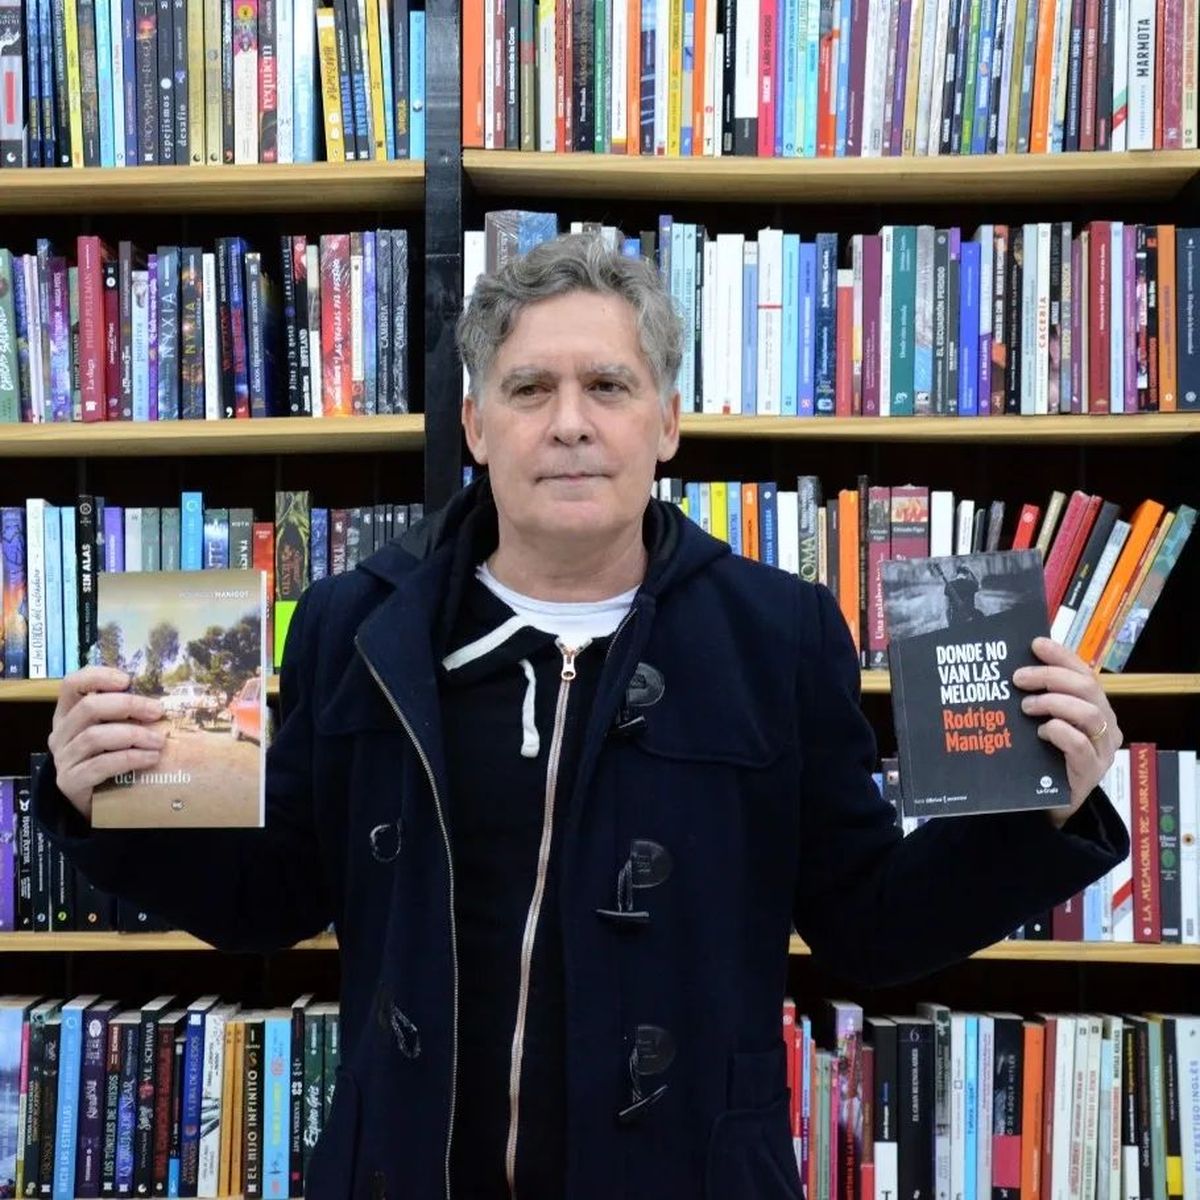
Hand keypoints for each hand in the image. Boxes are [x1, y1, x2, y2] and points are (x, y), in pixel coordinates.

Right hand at [46, 667, 166, 821]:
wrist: (97, 803)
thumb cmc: (111, 758)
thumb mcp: (115, 730)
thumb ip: (126, 714)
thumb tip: (160, 701)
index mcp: (68, 714)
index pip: (72, 684)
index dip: (98, 677)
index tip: (127, 680)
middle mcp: (60, 733)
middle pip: (89, 708)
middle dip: (128, 705)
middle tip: (157, 711)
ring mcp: (63, 758)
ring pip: (95, 736)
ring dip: (133, 735)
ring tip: (159, 741)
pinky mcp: (70, 782)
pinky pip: (101, 765)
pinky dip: (130, 759)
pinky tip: (151, 758)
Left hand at [1012, 637, 1122, 827]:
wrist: (1047, 804)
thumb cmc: (1042, 756)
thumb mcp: (1040, 721)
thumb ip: (1037, 697)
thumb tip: (1012, 667)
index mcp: (1094, 706)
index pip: (1084, 671)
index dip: (1061, 655)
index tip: (1035, 643)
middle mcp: (1105, 725)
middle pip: (1088, 687)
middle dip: (1051, 676)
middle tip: (1019, 678)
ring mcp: (1101, 750)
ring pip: (1090, 714)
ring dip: (1054, 703)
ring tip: (1026, 706)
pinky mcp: (1090, 773)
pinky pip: (1080, 746)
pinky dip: (1059, 732)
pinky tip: (1042, 731)